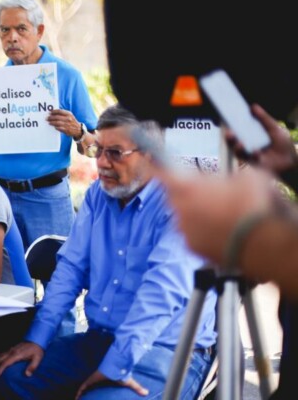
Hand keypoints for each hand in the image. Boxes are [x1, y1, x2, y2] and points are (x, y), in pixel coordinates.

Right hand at [0, 341, 43, 377]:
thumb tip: (27, 375)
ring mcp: (11, 350)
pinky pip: (2, 354)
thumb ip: (32, 366)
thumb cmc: (37, 350)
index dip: (0, 369)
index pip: (6, 362)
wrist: (36, 340)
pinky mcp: (11, 349)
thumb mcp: (37, 358)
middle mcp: (12, 351)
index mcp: (17, 354)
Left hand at [47, 109, 81, 137]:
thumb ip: (63, 113)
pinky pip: (59, 128)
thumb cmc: (72, 121)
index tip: (49, 112)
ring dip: (52, 122)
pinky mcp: (66, 130)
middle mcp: (68, 118)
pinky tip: (53, 126)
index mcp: (69, 114)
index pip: (60, 111)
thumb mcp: (69, 115)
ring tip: (49, 122)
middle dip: (51, 117)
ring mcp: (67, 124)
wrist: (78, 129)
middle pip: (57, 117)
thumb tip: (53, 112)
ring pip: (57, 123)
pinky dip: (56, 127)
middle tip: (47, 118)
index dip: (54, 111)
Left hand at [76, 370, 147, 398]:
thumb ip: (137, 387)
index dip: (94, 392)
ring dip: (81, 394)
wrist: (116, 366)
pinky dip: (79, 392)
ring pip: (84, 388)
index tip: (91, 398)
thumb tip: (147, 393)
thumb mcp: (129, 382)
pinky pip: (83, 386)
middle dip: (86, 394)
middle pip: (90, 388)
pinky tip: (76, 398)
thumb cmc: (121, 373)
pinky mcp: (91, 379)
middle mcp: (97, 380)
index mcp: (104, 381)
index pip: (98, 387)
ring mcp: (93, 380)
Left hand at [160, 167, 276, 263]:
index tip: (145, 162)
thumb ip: (226, 177)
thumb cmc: (254, 205)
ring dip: (199, 215)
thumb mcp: (245, 177)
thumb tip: (231, 181)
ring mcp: (184, 231)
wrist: (265, 244)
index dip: (153, 167)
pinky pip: (195, 235)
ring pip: (186, 217)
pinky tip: (225, 231)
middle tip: (211, 193)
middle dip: (188, 194)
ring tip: (225, 215)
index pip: (159, 172)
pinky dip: (205, 233)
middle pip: (176, 196)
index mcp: (186, 187)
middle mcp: (179, 209)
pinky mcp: (194, 249)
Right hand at [226, 104, 297, 174]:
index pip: (236, 130)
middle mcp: (246, 145)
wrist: (291, 160)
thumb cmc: (282, 144)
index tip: (224, 119)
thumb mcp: (274, 128)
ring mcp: (249, 155)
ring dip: (237, 147)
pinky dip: (253, 154)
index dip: (229, 125)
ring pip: (238, 152)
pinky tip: (256, 151)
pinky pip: (250, 160)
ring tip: (240, 143)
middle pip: (233, 141)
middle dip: (229, 137)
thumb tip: (253, 106)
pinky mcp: (254, 164)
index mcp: (249, 135)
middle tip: (229, 133)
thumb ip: (263, 118)